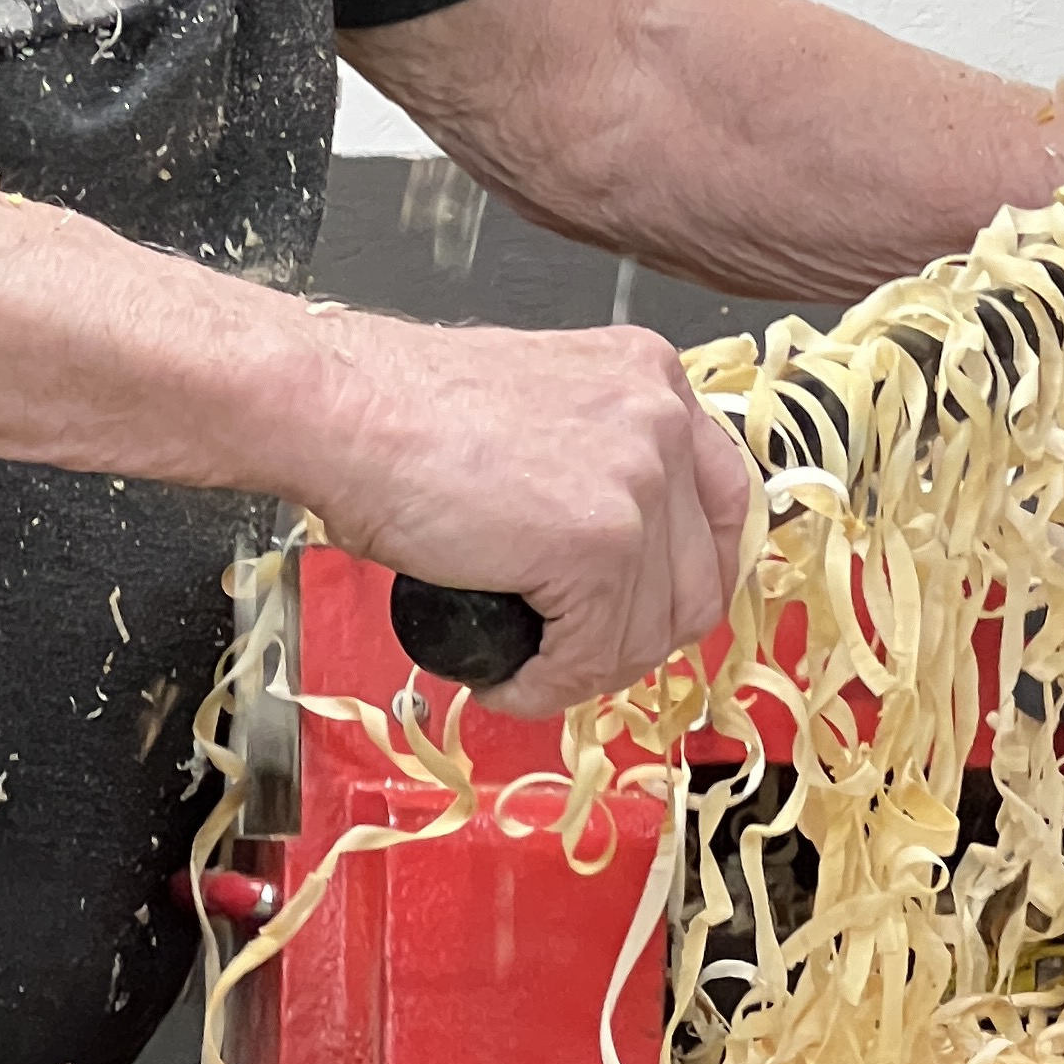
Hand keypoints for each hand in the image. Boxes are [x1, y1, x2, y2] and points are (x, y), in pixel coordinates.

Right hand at [303, 314, 752, 720]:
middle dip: (640, 638)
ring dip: (588, 670)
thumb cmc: (400, 410)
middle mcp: (662, 420)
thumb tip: (619, 554)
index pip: (725, 502)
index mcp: (651, 377)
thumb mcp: (537, 410)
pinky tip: (506, 678)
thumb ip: (595, 459)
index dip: (690, 576)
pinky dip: (547, 686)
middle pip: (700, 577)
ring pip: (649, 629)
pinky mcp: (599, 546)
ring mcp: (639, 483)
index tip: (650, 611)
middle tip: (579, 655)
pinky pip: (591, 654)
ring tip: (528, 670)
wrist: (338, 409)